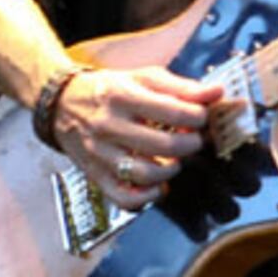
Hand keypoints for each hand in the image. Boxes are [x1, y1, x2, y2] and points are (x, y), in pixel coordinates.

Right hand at [55, 63, 221, 202]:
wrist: (60, 104)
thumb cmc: (110, 90)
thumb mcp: (143, 78)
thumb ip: (182, 87)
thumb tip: (217, 92)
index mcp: (122, 96)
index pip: (173, 112)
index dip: (198, 117)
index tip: (200, 118)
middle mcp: (108, 126)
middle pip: (164, 146)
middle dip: (190, 145)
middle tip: (193, 140)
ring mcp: (100, 154)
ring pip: (145, 174)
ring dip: (171, 170)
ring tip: (175, 160)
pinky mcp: (95, 176)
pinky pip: (124, 198)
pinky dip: (146, 197)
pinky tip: (157, 184)